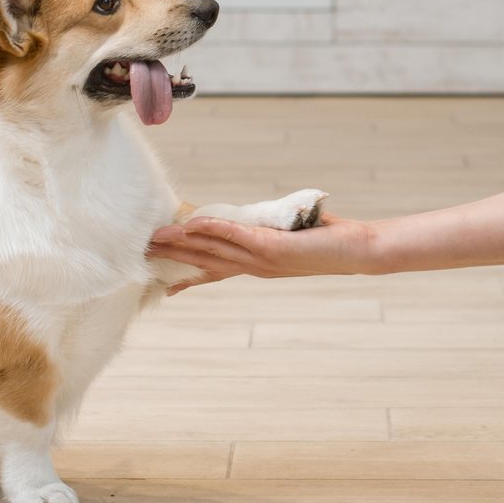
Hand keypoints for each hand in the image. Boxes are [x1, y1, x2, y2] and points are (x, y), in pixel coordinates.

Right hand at [147, 212, 376, 294]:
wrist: (359, 250)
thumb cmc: (331, 239)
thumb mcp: (292, 233)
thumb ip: (270, 228)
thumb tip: (256, 218)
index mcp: (259, 266)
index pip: (217, 272)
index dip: (190, 277)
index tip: (165, 284)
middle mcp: (256, 267)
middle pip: (205, 262)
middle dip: (174, 257)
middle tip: (144, 253)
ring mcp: (262, 260)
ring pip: (213, 250)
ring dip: (183, 243)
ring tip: (156, 238)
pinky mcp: (273, 247)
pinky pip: (235, 234)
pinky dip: (212, 228)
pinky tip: (192, 223)